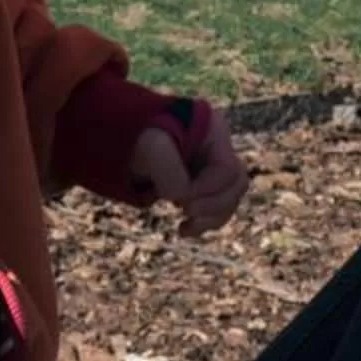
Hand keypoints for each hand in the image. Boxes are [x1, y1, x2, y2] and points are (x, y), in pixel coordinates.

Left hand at [130, 107, 249, 237]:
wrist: (123, 142)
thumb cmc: (138, 139)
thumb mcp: (151, 150)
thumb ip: (170, 173)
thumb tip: (183, 198)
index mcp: (214, 131)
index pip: (227, 169)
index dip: (208, 190)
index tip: (179, 200)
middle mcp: (219, 150)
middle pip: (237, 186)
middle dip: (214, 206)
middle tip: (185, 211)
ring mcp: (214, 169)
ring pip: (230, 202)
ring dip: (211, 220)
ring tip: (184, 227)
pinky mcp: (205, 188)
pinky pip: (216, 211)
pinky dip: (203, 224)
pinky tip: (183, 230)